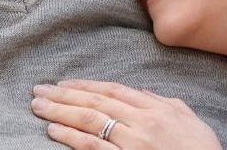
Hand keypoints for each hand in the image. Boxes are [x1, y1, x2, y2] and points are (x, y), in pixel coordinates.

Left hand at [31, 79, 222, 148]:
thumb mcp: (188, 118)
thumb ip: (164, 102)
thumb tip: (141, 91)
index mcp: (154, 108)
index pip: (112, 90)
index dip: (85, 85)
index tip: (64, 83)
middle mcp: (140, 120)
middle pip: (95, 102)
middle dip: (64, 95)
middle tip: (39, 90)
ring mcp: (132, 142)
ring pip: (89, 120)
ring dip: (60, 111)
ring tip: (38, 105)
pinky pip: (94, 148)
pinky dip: (72, 137)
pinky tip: (53, 130)